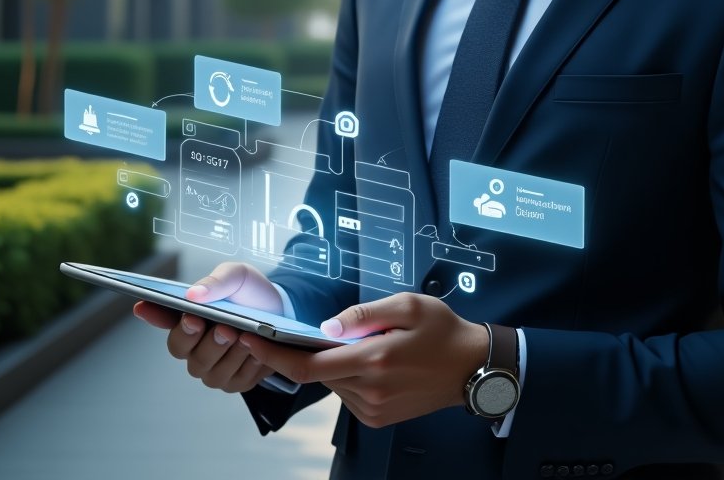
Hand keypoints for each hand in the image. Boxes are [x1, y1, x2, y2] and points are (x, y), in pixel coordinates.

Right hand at [133, 261, 284, 393]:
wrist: (283, 311)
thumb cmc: (251, 293)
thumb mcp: (238, 276)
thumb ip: (217, 281)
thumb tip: (193, 294)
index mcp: (188, 318)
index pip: (163, 319)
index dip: (154, 314)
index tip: (160, 307)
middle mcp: (194, 348)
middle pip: (186, 354)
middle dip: (205, 342)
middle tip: (223, 328)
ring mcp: (214, 368)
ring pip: (211, 371)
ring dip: (229, 354)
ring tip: (244, 336)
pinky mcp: (236, 381)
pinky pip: (237, 380)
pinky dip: (248, 364)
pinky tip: (257, 350)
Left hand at [236, 293, 488, 427]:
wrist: (471, 367)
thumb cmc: (441, 329)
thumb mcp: (407, 305)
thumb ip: (362, 314)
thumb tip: (325, 327)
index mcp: (374, 362)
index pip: (309, 366)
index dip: (276, 355)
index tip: (252, 339)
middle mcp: (369, 392)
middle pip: (316, 375)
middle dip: (297, 354)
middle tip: (281, 332)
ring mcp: (373, 409)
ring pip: (331, 384)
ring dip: (325, 364)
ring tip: (340, 341)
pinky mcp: (377, 418)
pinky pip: (346, 394)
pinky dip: (343, 375)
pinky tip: (361, 358)